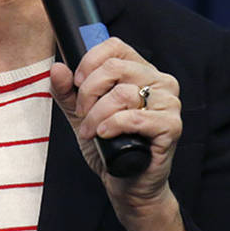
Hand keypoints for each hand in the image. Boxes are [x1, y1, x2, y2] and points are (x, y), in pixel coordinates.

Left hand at [49, 37, 181, 219]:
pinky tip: (104, 135)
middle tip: (82, 113)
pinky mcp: (172, 126)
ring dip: (97, 115)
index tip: (76, 82)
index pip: (115, 46)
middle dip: (88, 91)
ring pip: (123, 93)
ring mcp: (169, 103)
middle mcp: (160, 81)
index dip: (90, 61)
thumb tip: (57, 68)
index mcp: (141, 71)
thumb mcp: (81, 114)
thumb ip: (67, 91)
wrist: (128, 184)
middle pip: (115, 67)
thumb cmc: (109, 145)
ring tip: (91, 130)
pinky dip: (113, 125)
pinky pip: (136, 117)